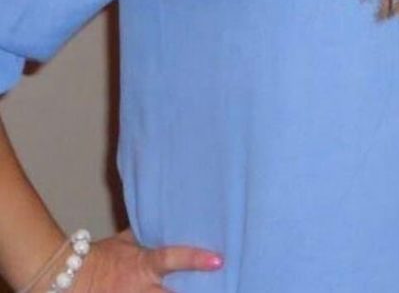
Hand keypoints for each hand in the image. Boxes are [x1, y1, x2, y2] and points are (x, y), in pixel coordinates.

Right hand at [73, 229, 221, 292]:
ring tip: (217, 292)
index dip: (196, 260)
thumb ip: (147, 235)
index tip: (219, 260)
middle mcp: (141, 288)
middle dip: (193, 292)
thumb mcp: (126, 242)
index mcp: (143, 265)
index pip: (172, 258)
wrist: (67, 278)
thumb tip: (168, 219)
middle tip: (225, 288)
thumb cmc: (100, 257)